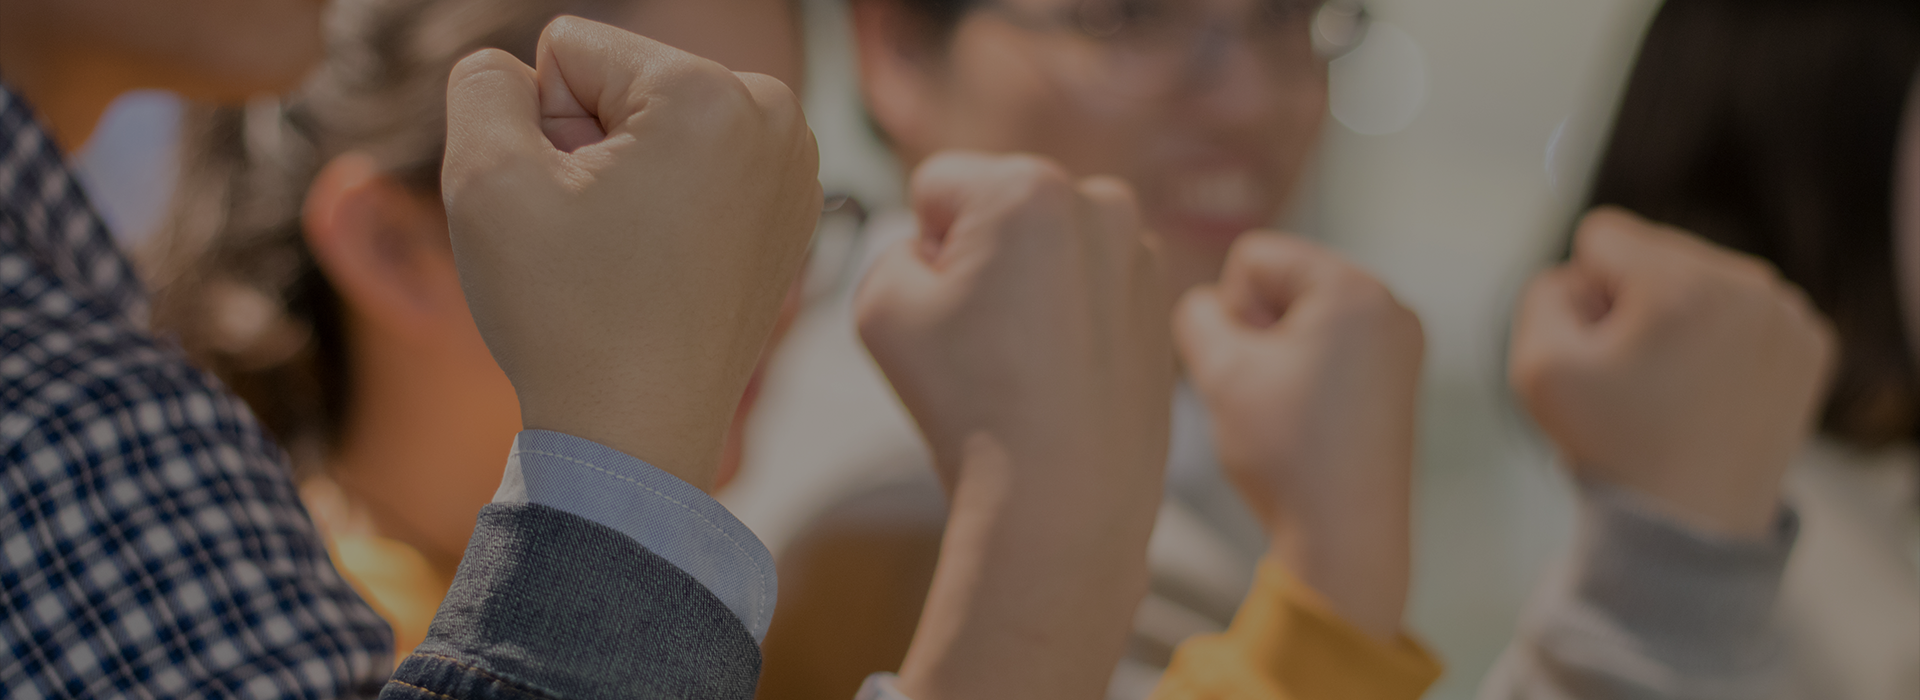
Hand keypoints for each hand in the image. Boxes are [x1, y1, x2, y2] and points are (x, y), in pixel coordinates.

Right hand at [441, 17, 820, 490]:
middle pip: (624, 81)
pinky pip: (697, 170)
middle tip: (597, 240)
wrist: (637, 438)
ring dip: (623, 176)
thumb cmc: (566, 315)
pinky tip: (662, 269)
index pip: (571, 49)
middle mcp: (775, 116)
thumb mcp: (486, 176)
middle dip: (588, 146)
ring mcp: (795, 168)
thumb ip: (484, 83)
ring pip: (658, 126)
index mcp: (712, 92)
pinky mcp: (793, 213)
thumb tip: (515, 68)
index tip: (569, 209)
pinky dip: (667, 206)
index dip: (540, 127)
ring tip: (628, 256)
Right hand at [856, 152, 1173, 699]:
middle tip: (981, 340)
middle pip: (1001, 209)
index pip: (937, 186)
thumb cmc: (968, 402)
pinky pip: (1089, 288)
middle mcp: (1101, 202)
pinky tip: (1057, 378)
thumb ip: (892, 248)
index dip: (920, 248)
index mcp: (1029, 187)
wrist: (1061, 502)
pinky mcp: (1160, 305)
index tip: (942, 312)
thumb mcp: (879, 306)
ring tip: (1020, 364)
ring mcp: (1141, 255)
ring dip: (1027, 285)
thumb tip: (939, 252)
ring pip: (1048, 248)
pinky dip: (1068, 318)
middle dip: (980, 257)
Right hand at [1173, 234, 1422, 640]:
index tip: (1252, 367)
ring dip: (1275, 355)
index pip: (1255, 256)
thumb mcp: (1219, 370)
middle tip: (1266, 391)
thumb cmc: (1288, 452)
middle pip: (1283, 282)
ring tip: (1283, 409)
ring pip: (1302, 319)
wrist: (1345, 537)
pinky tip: (1302, 420)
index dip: (1231, 309)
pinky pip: (1329, 348)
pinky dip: (1303, 375)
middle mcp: (1390, 306)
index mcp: (1355, 289)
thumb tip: (1207, 307)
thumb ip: (1195, 314)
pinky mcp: (1396, 379)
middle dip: (1257, 330)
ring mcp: (1400, 344)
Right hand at [1510, 207, 1835, 538]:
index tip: (1602, 351)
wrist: (1692, 524)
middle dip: (1633, 300)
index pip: (1602, 235)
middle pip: (1657, 250)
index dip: (1584, 293)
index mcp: (1679, 284)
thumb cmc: (1612, 447)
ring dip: (1678, 316)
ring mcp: (1789, 313)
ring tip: (1674, 385)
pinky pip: (1745, 309)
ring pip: (1703, 277)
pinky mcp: (1812, 341)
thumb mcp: (1535, 369)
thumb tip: (1586, 274)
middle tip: (1638, 376)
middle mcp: (1747, 284)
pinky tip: (1712, 389)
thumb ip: (1543, 292)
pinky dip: (1722, 339)